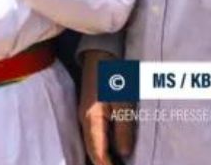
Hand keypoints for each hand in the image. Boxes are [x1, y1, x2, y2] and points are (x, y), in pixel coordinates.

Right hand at [79, 49, 135, 163]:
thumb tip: (124, 154)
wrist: (102, 55)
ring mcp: (87, 117)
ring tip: (120, 162)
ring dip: (106, 156)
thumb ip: (124, 129)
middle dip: (105, 163)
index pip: (97, 154)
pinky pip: (97, 137)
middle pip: (92, 152)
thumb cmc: (115, 76)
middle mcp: (85, 121)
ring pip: (94, 145)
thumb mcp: (124, 103)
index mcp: (92, 120)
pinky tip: (116, 151)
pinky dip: (105, 147)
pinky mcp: (92, 114)